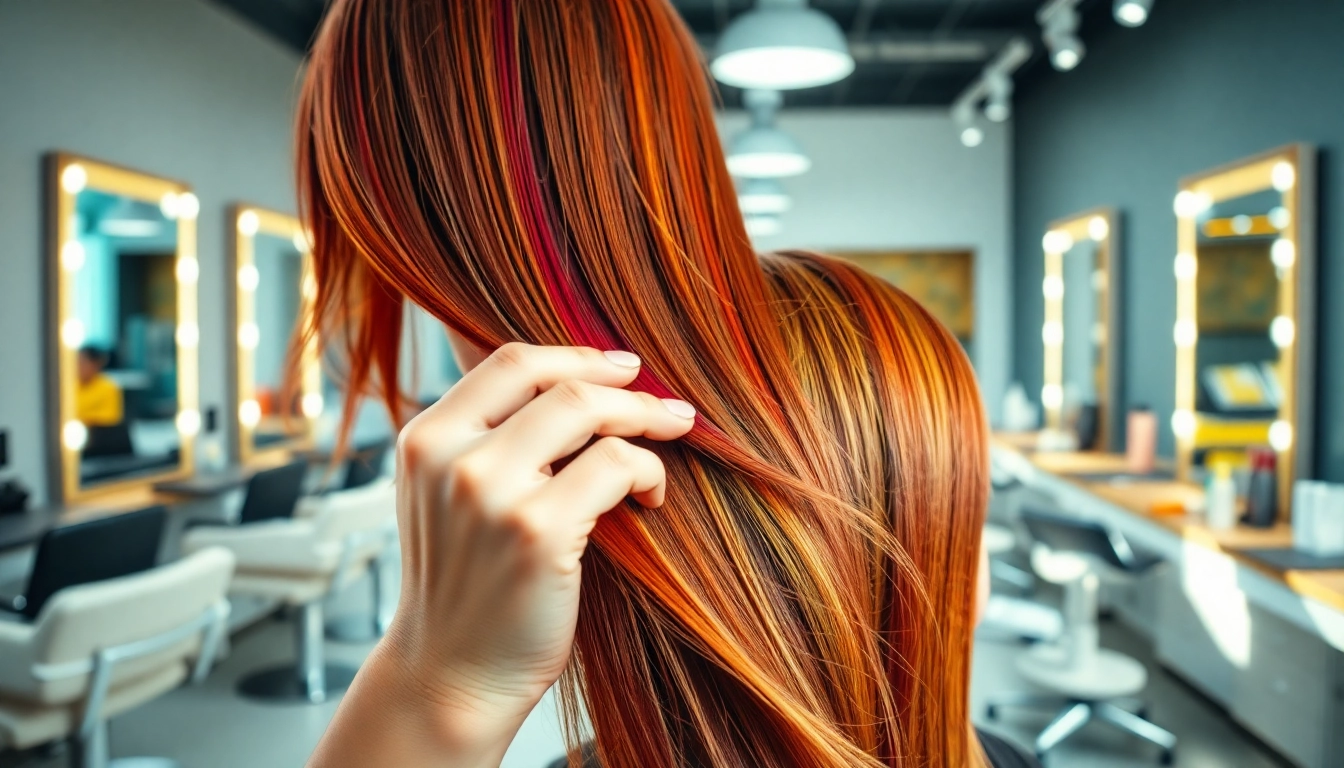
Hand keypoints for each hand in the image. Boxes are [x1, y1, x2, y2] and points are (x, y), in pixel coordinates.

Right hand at [380, 344, 695, 755]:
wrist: (451, 675)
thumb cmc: (469, 585)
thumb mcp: (453, 496)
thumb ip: (494, 440)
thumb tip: (584, 384)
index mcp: (424, 437)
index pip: (511, 363)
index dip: (576, 356)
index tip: (623, 367)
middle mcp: (449, 455)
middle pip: (557, 381)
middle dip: (626, 387)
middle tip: (667, 407)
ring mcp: (489, 490)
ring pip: (588, 411)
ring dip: (645, 419)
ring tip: (671, 438)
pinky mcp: (536, 529)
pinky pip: (616, 465)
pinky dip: (648, 472)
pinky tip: (651, 498)